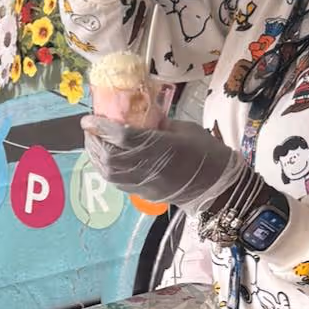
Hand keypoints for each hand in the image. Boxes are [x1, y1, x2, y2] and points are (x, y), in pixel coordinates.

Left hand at [81, 116, 236, 208]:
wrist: (219, 189)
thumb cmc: (207, 154)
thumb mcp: (184, 128)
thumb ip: (159, 122)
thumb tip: (142, 113)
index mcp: (159, 147)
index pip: (119, 135)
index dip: (100, 126)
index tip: (88, 118)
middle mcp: (146, 167)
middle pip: (108, 155)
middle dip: (94, 141)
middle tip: (89, 129)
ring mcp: (144, 184)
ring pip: (108, 172)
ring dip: (97, 156)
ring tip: (95, 143)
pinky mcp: (144, 194)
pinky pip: (117, 181)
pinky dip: (106, 169)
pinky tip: (107, 159)